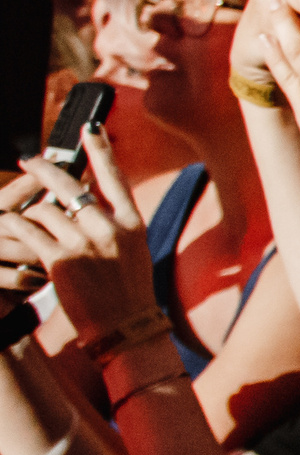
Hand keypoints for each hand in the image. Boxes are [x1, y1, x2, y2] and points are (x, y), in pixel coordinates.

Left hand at [0, 141, 154, 342]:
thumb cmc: (128, 292)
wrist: (125, 328)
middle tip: (28, 160)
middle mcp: (109, 228)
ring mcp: (85, 243)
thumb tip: (87, 201)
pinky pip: (29, 231)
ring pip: (44, 210)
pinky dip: (15, 226)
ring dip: (28, 212)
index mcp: (131, 223)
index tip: (89, 126)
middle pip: (70, 185)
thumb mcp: (133, 252)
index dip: (99, 148)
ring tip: (18, 216)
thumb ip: (114, 224)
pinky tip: (9, 225)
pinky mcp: (61, 260)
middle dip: (44, 168)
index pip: (113, 177)